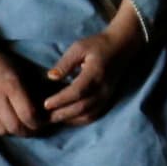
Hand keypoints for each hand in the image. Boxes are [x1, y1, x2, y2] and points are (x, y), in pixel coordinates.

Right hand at [0, 10, 44, 139]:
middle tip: (32, 129)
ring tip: (17, 125)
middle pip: (14, 128)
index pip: (28, 116)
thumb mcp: (20, 73)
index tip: (41, 123)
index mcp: (11, 86)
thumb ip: (30, 94)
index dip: (37, 124)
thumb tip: (43, 114)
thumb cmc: (1, 63)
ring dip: (11, 130)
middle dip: (26, 132)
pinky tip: (3, 119)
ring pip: (1, 131)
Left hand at [39, 2, 146, 129]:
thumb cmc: (98, 45)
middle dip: (61, 114)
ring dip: (69, 120)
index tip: (45, 104)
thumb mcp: (79, 48)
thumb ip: (65, 63)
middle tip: (44, 117)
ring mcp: (106, 96)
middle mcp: (102, 88)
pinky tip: (67, 119)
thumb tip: (50, 76)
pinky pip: (94, 115)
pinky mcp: (107, 100)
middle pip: (81, 107)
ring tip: (53, 119)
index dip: (60, 100)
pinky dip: (79, 120)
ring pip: (87, 115)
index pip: (77, 92)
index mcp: (95, 74)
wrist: (122, 47)